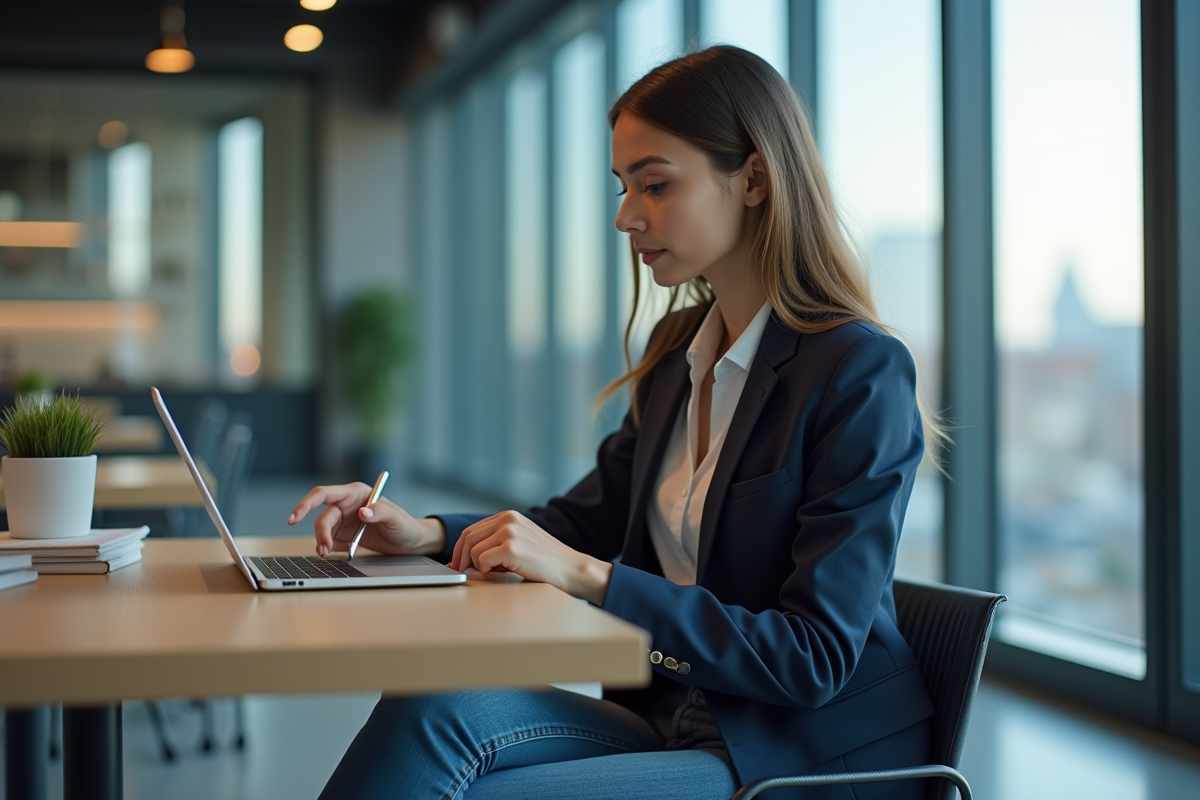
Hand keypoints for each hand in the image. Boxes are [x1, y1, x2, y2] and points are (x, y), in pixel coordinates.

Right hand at [288, 483, 445, 557]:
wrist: (409, 543)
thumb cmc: (405, 525)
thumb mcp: (396, 518)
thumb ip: (380, 512)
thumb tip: (362, 511)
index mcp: (356, 493)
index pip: (324, 494)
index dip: (306, 504)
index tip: (295, 518)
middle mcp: (346, 505)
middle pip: (322, 517)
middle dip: (320, 533)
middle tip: (324, 550)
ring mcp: (344, 521)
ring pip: (322, 530)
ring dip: (322, 542)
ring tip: (328, 554)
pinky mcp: (344, 535)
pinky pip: (329, 541)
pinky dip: (329, 548)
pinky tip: (338, 552)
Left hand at [451, 510, 611, 603]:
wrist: (571, 569)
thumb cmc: (545, 562)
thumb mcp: (519, 542)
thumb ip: (496, 542)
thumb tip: (464, 557)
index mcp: (508, 515)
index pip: (471, 530)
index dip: (460, 549)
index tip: (457, 563)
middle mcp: (507, 519)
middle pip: (467, 538)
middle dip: (461, 558)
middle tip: (463, 572)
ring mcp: (509, 531)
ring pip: (473, 550)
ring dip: (477, 566)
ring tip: (494, 572)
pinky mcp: (511, 547)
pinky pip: (482, 560)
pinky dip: (486, 570)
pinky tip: (501, 572)